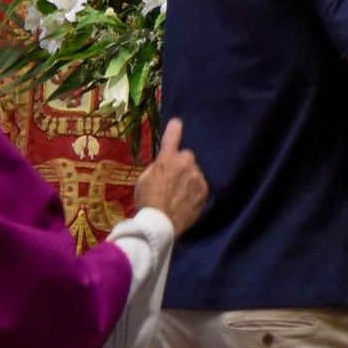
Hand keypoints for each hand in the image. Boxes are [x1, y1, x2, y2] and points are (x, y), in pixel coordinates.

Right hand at [134, 117, 208, 235]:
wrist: (160, 225)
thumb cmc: (147, 202)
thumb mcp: (143, 180)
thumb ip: (156, 167)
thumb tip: (164, 163)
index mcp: (167, 159)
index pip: (172, 136)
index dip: (174, 128)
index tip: (177, 122)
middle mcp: (185, 163)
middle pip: (186, 156)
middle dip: (181, 164)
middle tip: (173, 180)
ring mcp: (197, 176)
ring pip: (194, 171)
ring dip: (188, 178)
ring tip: (178, 195)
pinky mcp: (204, 189)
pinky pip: (200, 185)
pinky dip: (194, 190)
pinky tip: (185, 202)